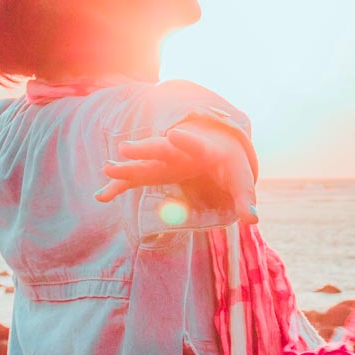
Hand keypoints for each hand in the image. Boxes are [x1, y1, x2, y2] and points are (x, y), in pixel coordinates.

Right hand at [96, 125, 258, 224]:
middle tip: (124, 148)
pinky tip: (102, 195)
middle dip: (144, 149)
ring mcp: (165, 160)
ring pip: (144, 162)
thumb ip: (245, 199)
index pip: (196, 145)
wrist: (217, 145)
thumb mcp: (241, 180)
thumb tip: (252, 220)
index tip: (174, 135)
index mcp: (204, 151)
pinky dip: (120, 185)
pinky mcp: (157, 171)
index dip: (187, 141)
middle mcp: (181, 152)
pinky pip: (136, 179)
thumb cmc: (230, 164)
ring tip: (107, 168)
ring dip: (126, 166)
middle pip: (161, 149)